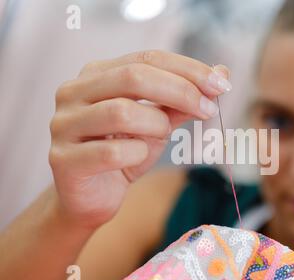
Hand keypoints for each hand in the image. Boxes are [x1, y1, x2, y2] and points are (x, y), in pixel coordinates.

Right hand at [49, 50, 231, 228]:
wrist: (91, 197)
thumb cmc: (124, 154)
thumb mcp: (158, 124)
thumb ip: (183, 100)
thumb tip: (222, 72)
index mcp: (97, 74)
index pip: (147, 58)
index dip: (188, 69)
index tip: (221, 85)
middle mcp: (74, 92)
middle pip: (134, 76)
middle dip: (181, 91)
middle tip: (209, 109)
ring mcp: (64, 124)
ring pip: (122, 112)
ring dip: (156, 126)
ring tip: (162, 137)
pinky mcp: (63, 159)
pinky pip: (111, 152)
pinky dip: (136, 156)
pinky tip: (136, 159)